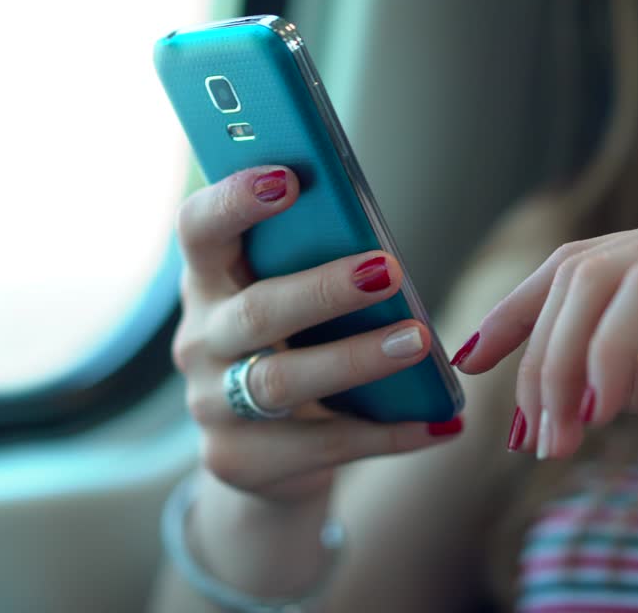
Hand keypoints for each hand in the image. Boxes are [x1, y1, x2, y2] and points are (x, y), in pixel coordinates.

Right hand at [173, 165, 461, 504]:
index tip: (288, 177)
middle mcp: (198, 340)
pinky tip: (439, 423)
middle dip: (323, 289)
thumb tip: (380, 250)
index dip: (234, 200)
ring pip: (282, 381)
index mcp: (208, 280)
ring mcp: (211, 405)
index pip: (198, 229)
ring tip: (419, 342)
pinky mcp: (238, 460)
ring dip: (356, 359)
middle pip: (254, 310)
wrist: (264, 452)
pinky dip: (387, 434)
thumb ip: (312, 265)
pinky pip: (321, 446)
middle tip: (387, 269)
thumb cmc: (295, 344)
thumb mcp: (290, 298)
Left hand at [455, 190, 637, 466]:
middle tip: (527, 437)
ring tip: (557, 437)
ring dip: (561, 363)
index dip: (520, 314)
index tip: (476, 366)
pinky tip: (597, 408)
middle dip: (534, 356)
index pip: (581, 265)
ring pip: (601, 276)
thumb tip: (567, 385)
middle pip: (577, 270)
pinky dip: (607, 349)